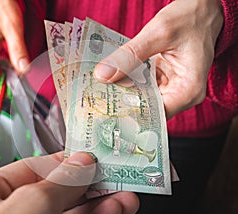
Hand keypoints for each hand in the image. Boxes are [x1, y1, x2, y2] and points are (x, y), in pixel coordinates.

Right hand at [0, 0, 29, 91]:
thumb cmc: (1, 7)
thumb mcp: (13, 27)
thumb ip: (18, 49)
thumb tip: (25, 70)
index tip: (15, 92)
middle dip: (4, 85)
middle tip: (22, 84)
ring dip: (6, 79)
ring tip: (21, 76)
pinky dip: (6, 71)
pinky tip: (16, 69)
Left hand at [0, 152, 138, 213]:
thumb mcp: (31, 204)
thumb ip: (61, 181)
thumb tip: (83, 162)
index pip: (33, 168)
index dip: (67, 161)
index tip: (94, 155)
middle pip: (56, 191)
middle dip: (89, 183)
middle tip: (116, 174)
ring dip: (99, 204)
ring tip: (124, 195)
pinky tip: (112, 211)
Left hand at [94, 0, 223, 118]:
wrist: (203, 9)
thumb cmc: (191, 19)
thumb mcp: (158, 33)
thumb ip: (129, 56)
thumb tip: (103, 75)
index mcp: (188, 90)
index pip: (155, 115)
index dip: (130, 112)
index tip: (107, 109)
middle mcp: (183, 95)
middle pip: (148, 109)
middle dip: (124, 103)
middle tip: (99, 98)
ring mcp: (174, 89)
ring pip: (144, 99)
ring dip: (125, 93)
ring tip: (102, 89)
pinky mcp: (165, 81)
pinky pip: (144, 88)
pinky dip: (130, 84)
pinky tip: (115, 79)